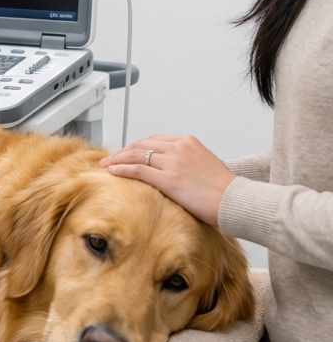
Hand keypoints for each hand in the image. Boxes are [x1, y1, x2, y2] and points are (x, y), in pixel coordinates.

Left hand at [99, 135, 235, 226]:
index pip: (153, 140)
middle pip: (141, 145)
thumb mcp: (204, 164)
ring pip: (136, 156)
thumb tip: (171, 170)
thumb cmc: (224, 189)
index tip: (126, 153)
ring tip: (106, 164)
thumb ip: (185, 161)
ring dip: (118, 160)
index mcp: (187, 141)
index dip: (136, 147)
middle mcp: (178, 147)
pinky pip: (138, 171)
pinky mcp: (169, 179)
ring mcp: (173, 162)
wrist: (236, 201)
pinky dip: (122, 169)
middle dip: (123, 152)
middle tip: (111, 158)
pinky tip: (112, 172)